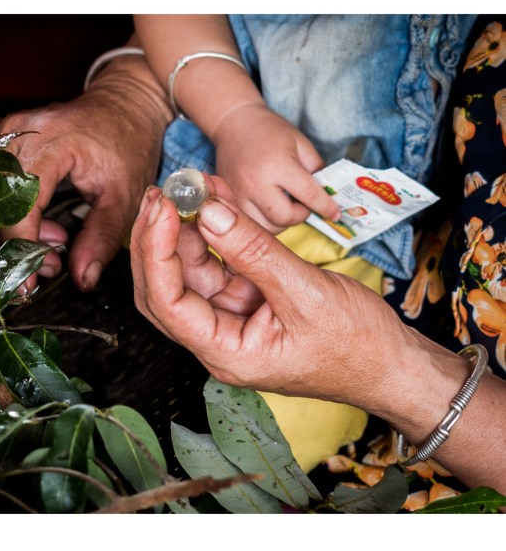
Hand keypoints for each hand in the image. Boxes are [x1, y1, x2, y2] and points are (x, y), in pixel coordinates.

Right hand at [0, 57, 170, 291]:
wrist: (120, 106)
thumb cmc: (125, 147)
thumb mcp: (125, 196)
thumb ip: (101, 238)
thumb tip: (81, 279)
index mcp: (51, 142)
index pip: (18, 205)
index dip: (19, 250)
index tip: (28, 286)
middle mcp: (15, 132)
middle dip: (14, 244)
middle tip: (52, 259)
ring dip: (0, 228)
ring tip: (44, 233)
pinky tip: (15, 215)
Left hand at [129, 178, 415, 404]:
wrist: (394, 364)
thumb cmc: (358, 344)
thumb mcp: (306, 292)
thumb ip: (254, 252)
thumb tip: (208, 213)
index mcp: (225, 353)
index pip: (168, 303)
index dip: (156, 253)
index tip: (162, 209)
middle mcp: (218, 339)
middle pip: (166, 287)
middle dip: (157, 239)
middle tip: (161, 192)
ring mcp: (230, 320)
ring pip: (190, 271)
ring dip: (186, 229)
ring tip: (191, 186)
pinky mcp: (247, 301)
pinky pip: (219, 264)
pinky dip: (215, 232)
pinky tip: (216, 200)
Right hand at [211, 104, 339, 232]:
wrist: (233, 125)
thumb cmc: (269, 131)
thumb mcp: (301, 143)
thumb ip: (316, 169)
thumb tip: (327, 195)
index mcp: (278, 166)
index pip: (309, 195)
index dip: (326, 206)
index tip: (334, 213)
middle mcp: (255, 183)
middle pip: (284, 219)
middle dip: (299, 215)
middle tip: (301, 203)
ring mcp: (238, 194)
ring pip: (265, 226)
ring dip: (280, 220)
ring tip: (283, 205)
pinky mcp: (228, 200)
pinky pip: (250, 222)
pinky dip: (263, 220)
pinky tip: (267, 207)